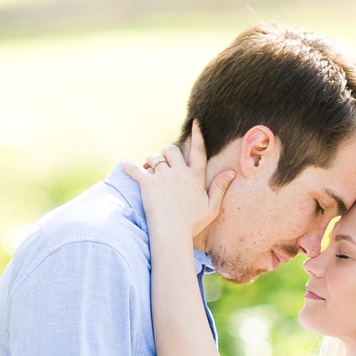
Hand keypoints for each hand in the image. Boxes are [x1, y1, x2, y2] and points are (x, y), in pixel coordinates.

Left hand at [122, 123, 234, 241]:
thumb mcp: (211, 207)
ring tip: (149, 168)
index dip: (197, 135)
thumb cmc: (192, 224)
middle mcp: (179, 172)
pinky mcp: (147, 183)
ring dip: (151, 161)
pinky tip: (124, 164)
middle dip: (166, 151)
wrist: (172, 233)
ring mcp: (162, 177)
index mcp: (195, 176)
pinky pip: (135, 169)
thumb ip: (220, 188)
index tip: (195, 122)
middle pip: (171, 149)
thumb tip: (232, 172)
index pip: (198, 150)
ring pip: (154, 159)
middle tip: (163, 159)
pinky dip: (129, 166)